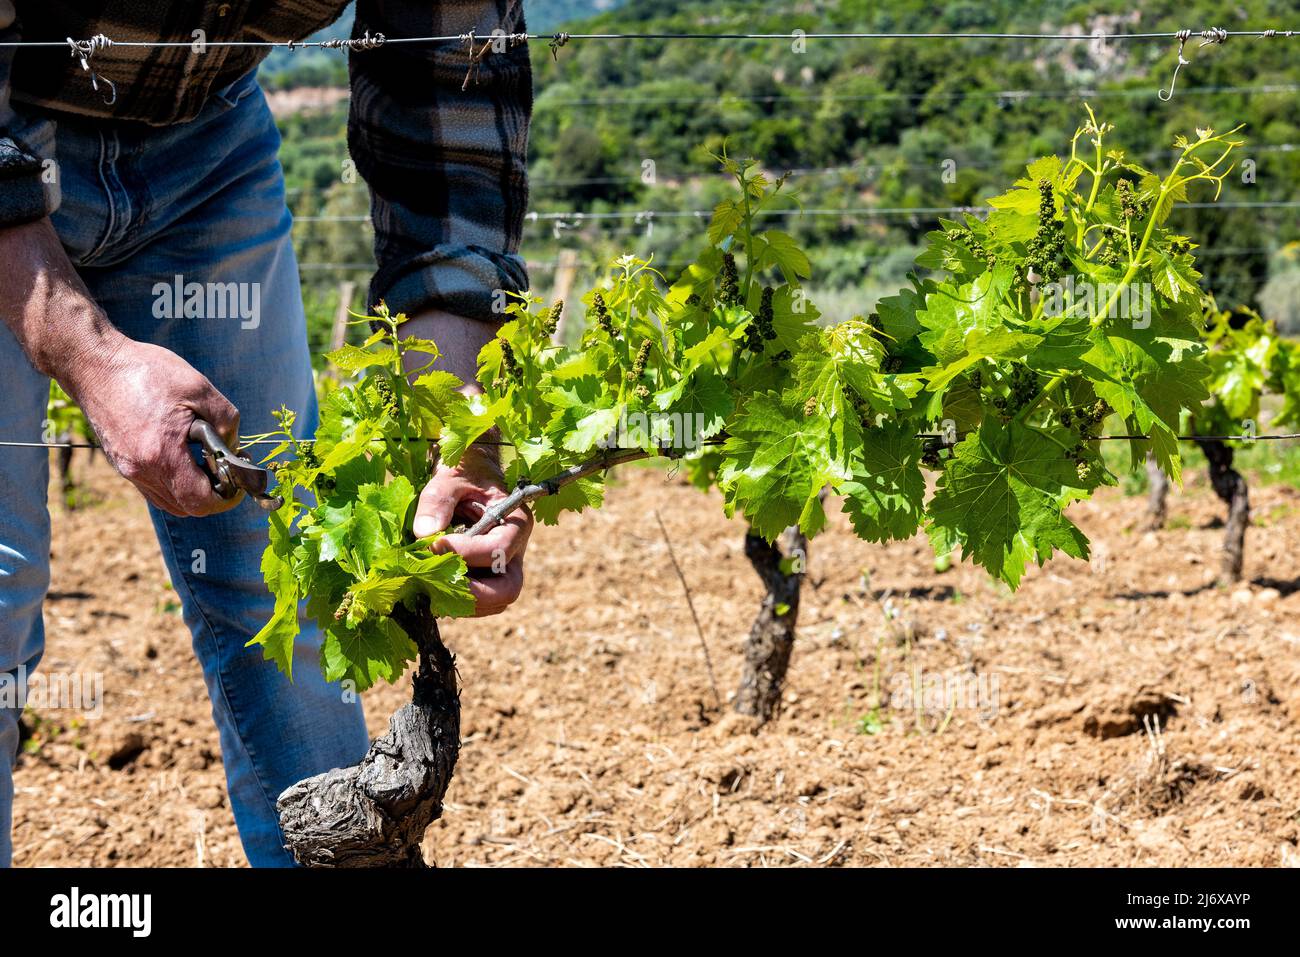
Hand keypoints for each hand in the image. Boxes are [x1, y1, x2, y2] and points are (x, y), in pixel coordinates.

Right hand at [63, 336, 242, 516]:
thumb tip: (232, 448)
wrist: (95, 364)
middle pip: (185, 508)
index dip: (226, 500)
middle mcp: (141, 470)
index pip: (199, 502)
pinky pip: (153, 488)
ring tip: (207, 463)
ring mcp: (128, 469)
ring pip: (168, 502)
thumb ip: (227, 422)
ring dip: (192, 492)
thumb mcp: (200, 388)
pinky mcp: (121, 463)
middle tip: (227, 470)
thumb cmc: (147, 372)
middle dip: (213, 496)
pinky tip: (184, 457)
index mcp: (162, 454)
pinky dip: (174, 483)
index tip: (239, 484)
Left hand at [412, 443, 531, 616]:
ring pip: (494, 602)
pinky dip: (457, 602)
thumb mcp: (451, 476)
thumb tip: (424, 535)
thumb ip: (438, 500)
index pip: (498, 549)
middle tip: (436, 583)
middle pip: (508, 589)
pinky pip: (480, 602)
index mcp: (516, 522)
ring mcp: (503, 567)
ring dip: (462, 602)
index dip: (466, 553)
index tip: (434, 546)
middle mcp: (515, 549)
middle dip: (472, 594)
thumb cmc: (465, 469)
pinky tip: (431, 587)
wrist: (471, 471)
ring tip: (429, 585)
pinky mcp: (487, 576)